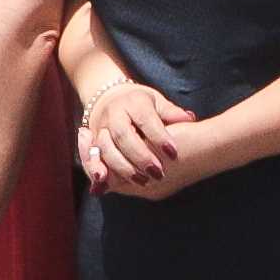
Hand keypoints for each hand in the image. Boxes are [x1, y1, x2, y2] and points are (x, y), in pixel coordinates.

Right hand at [70, 69, 195, 200]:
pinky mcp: (91, 139)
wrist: (108, 97)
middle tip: (158, 173)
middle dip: (140, 156)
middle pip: (124, 135)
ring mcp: (100, 126)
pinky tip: (105, 182)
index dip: (159, 137)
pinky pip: (90, 155)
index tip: (174, 154)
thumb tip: (188, 118)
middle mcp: (114, 113)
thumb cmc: (141, 103)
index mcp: (134, 101)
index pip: (147, 120)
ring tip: (141, 180)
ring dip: (122, 166)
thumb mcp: (157, 103)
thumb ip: (171, 113)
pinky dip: (95, 167)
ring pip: (106, 147)